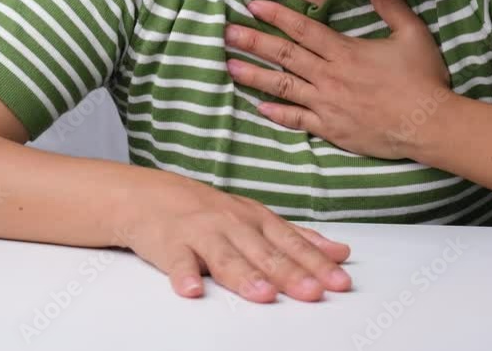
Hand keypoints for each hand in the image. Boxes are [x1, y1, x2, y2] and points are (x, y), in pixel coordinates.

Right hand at [124, 174, 352, 302]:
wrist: (151, 196)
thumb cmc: (209, 211)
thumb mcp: (258, 219)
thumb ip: (298, 239)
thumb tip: (340, 252)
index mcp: (257, 221)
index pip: (293, 245)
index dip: (317, 264)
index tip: (338, 282)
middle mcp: (234, 226)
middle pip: (265, 253)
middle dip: (290, 273)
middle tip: (311, 292)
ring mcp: (202, 234)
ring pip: (226, 258)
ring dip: (245, 276)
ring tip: (263, 294)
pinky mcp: (170, 244)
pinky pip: (177, 261)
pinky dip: (183, 275)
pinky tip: (192, 289)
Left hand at [224, 0, 451, 159]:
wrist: (428, 124)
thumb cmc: (423, 79)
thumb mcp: (412, 34)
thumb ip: (391, 5)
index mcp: (346, 52)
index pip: (303, 29)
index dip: (276, 15)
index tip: (253, 5)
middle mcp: (330, 76)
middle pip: (284, 55)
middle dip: (252, 41)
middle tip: (225, 32)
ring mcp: (327, 104)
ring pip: (283, 87)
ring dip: (254, 76)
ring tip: (229, 66)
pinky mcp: (331, 129)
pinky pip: (298, 120)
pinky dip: (278, 114)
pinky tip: (259, 108)